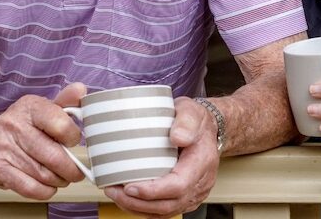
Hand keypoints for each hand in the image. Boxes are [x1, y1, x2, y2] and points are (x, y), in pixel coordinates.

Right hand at [0, 82, 87, 199]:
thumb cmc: (22, 127)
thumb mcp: (43, 109)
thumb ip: (65, 101)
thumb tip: (81, 89)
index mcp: (29, 107)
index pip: (61, 124)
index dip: (73, 137)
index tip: (73, 142)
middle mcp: (14, 125)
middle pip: (54, 156)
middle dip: (71, 169)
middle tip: (76, 172)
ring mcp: (3, 147)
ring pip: (44, 175)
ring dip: (59, 180)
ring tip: (61, 177)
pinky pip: (30, 187)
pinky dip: (45, 191)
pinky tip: (47, 186)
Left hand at [103, 97, 218, 218]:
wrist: (207, 131)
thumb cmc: (196, 122)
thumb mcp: (192, 111)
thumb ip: (186, 121)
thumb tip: (177, 137)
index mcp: (201, 162)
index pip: (178, 186)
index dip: (153, 191)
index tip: (130, 187)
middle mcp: (200, 183)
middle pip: (169, 205)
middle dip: (137, 203)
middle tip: (114, 191)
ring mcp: (193, 194)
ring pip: (165, 211)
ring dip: (137, 208)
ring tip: (115, 194)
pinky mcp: (185, 198)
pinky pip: (164, 210)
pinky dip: (144, 208)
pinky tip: (127, 199)